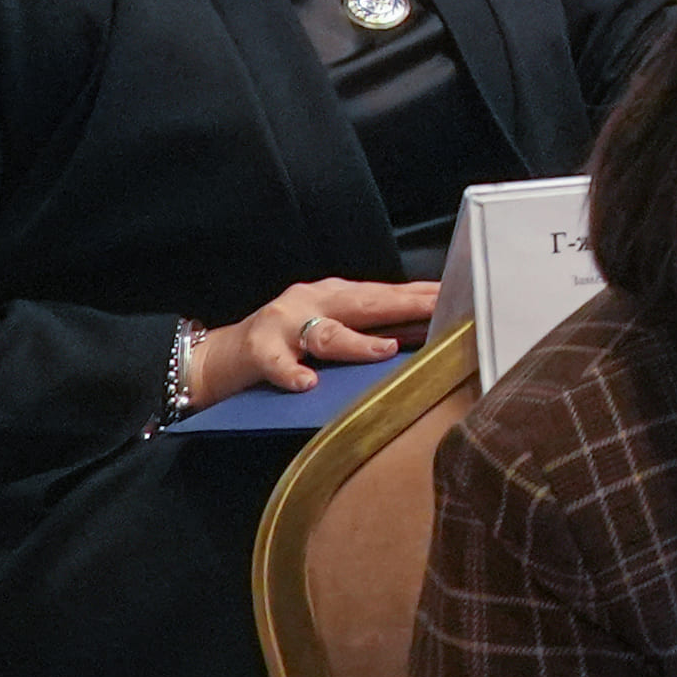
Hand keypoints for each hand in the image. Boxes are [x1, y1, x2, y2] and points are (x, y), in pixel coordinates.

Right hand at [187, 274, 439, 408]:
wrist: (216, 357)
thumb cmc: (283, 346)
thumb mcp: (328, 331)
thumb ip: (369, 329)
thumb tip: (425, 332)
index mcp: (335, 297)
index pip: (387, 293)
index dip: (422, 294)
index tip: (460, 294)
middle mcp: (313, 302)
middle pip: (365, 303)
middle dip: (405, 305)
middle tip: (441, 309)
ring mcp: (284, 324)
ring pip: (324, 332)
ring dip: (356, 342)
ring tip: (385, 349)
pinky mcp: (256, 350)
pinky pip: (276, 362)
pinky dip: (291, 372)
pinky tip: (306, 383)